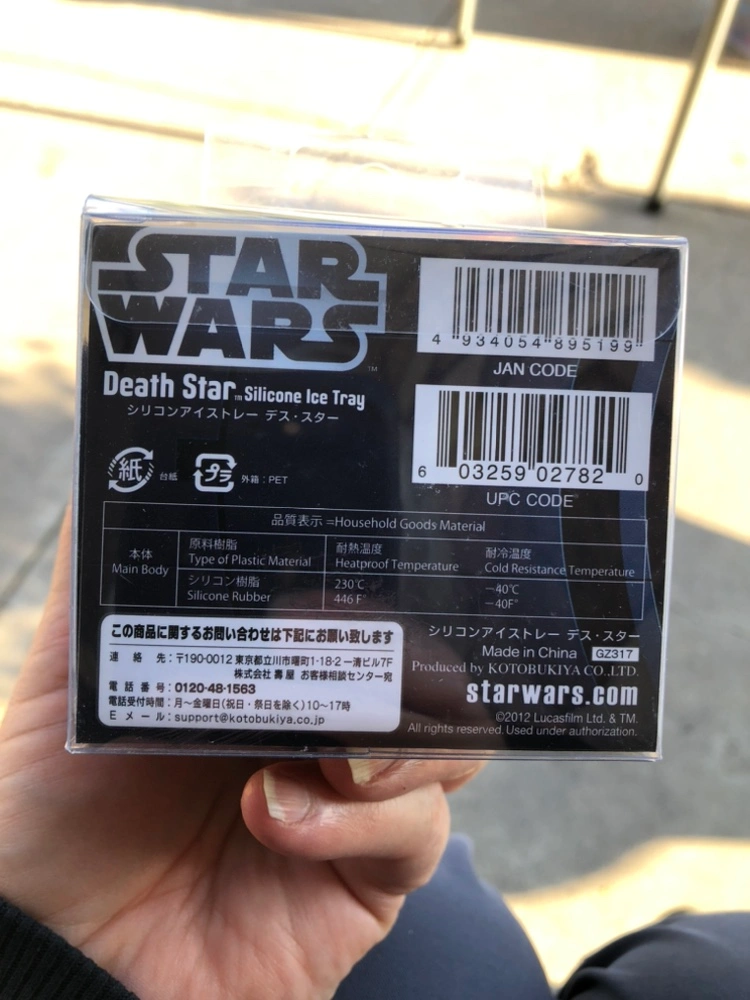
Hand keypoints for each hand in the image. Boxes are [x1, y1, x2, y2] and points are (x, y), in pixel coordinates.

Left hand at [0, 512, 482, 999]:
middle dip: (411, 646)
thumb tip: (115, 461)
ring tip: (330, 750)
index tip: (360, 544)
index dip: (373, 575)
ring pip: (451, 741)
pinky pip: (419, 833)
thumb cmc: (58, 812)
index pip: (358, 605)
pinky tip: (280, 815)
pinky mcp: (369, 874)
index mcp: (275, 667)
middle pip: (426, 663)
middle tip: (346, 638)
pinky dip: (366, 817)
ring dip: (403, 736)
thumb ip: (100, 580)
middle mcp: (324, 724)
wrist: (59, 951)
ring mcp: (354, 799)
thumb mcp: (72, 677)